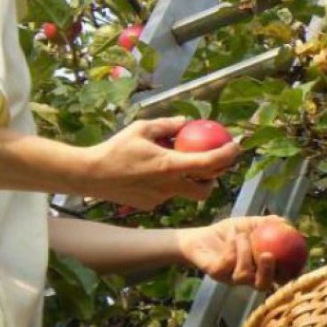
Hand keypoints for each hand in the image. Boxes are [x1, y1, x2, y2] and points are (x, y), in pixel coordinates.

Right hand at [81, 116, 240, 208]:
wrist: (91, 175)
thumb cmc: (116, 148)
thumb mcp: (142, 128)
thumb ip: (168, 125)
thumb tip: (187, 121)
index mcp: (170, 165)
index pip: (209, 163)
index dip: (227, 155)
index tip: (236, 146)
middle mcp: (169, 186)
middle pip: (205, 189)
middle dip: (215, 178)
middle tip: (215, 162)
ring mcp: (160, 198)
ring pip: (186, 192)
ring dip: (191, 181)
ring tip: (184, 165)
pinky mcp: (150, 204)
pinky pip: (167, 194)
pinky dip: (169, 184)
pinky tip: (155, 173)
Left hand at [178, 216, 283, 291]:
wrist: (201, 235)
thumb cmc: (229, 233)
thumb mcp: (250, 225)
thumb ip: (268, 224)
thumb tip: (288, 224)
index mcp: (259, 270)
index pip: (278, 279)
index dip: (290, 275)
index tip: (298, 262)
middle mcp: (246, 279)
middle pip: (262, 285)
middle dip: (268, 273)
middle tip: (268, 255)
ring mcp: (230, 278)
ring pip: (243, 273)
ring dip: (245, 251)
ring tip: (242, 234)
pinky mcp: (215, 273)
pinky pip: (228, 262)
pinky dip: (232, 245)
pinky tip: (232, 233)